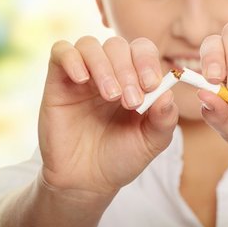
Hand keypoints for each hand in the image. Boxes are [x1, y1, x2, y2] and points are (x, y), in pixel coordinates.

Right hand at [38, 36, 177, 196]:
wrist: (87, 181)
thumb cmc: (121, 157)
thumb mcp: (152, 141)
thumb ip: (164, 119)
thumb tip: (168, 94)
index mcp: (135, 80)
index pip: (142, 50)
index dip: (147, 61)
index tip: (151, 85)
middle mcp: (109, 72)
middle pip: (117, 45)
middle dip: (127, 70)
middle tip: (131, 101)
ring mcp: (83, 75)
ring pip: (90, 45)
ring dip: (103, 66)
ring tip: (111, 96)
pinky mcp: (58, 82)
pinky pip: (61, 52)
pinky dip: (72, 59)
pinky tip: (82, 80)